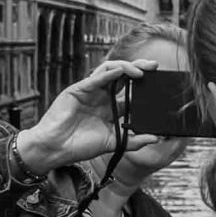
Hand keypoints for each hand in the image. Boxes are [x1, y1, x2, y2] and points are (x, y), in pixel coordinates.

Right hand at [15, 59, 162, 173]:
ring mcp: (90, 91)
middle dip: (140, 69)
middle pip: (123, 76)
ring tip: (142, 71)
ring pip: (111, 71)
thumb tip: (157, 138)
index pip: (130, 92)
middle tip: (155, 67)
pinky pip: (96, 77)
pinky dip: (110, 73)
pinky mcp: (78, 90)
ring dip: (127, 67)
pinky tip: (122, 71)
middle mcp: (101, 96)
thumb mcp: (113, 143)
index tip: (160, 85)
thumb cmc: (80, 146)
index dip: (144, 87)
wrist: (56, 149)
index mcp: (110, 108)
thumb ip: (134, 141)